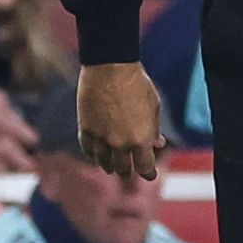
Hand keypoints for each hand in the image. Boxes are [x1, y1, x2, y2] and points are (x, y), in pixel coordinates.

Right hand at [79, 62, 165, 180]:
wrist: (110, 67)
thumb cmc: (137, 84)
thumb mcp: (153, 106)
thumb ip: (154, 128)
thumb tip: (158, 143)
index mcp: (140, 140)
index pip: (145, 168)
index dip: (148, 173)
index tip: (149, 174)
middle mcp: (120, 143)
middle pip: (122, 168)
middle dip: (127, 172)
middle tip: (127, 174)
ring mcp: (101, 138)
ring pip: (103, 162)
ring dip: (109, 166)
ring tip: (111, 168)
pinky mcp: (85, 128)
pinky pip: (88, 149)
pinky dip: (92, 154)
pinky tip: (95, 155)